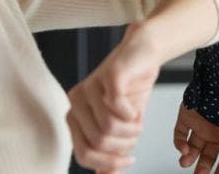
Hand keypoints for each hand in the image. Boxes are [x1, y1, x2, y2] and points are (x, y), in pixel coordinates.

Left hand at [67, 23, 160, 172]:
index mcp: (74, 116)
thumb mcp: (121, 127)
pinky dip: (132, 114)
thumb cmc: (131, 90)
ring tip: (137, 121)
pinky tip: (136, 110)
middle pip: (99, 142)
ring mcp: (90, 87)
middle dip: (125, 145)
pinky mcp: (108, 76)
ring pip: (109, 128)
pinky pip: (117, 107)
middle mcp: (76, 101)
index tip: (129, 160)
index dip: (109, 162)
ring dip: (131, 131)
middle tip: (135, 134)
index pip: (84, 154)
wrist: (144, 55)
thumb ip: (111, 150)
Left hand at [173, 103, 218, 173]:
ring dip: (187, 158)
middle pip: (206, 155)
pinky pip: (180, 133)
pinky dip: (179, 144)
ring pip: (191, 146)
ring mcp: (199, 124)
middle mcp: (213, 131)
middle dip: (202, 167)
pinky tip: (183, 150)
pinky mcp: (186, 117)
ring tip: (185, 163)